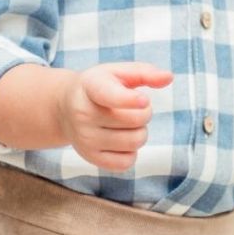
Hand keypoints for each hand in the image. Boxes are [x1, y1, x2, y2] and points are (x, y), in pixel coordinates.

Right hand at [55, 62, 172, 170]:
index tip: (144, 100)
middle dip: (144, 112)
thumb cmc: (99, 87)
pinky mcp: (91, 157)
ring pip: (135, 141)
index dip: (130, 100)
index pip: (110, 96)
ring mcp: (85, 138)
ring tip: (127, 123)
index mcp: (91, 87)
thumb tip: (168, 77)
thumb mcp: (117, 72)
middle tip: (134, 107)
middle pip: (136, 120)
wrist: (65, 108)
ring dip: (140, 132)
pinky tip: (121, 139)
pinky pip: (126, 162)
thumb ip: (144, 72)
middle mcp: (83, 114)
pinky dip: (131, 151)